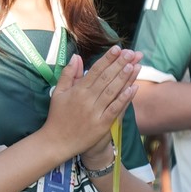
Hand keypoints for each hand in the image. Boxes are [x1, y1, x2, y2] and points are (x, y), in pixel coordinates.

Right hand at [42, 46, 142, 163]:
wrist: (56, 142)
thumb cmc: (58, 116)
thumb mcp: (58, 93)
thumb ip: (68, 74)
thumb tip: (76, 56)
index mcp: (77, 90)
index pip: (95, 70)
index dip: (107, 59)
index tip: (117, 48)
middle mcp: (87, 99)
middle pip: (106, 78)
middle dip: (119, 64)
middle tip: (131, 52)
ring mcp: (95, 112)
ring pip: (112, 91)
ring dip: (124, 78)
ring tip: (134, 65)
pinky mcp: (101, 125)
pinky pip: (115, 109)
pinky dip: (124, 99)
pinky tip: (133, 89)